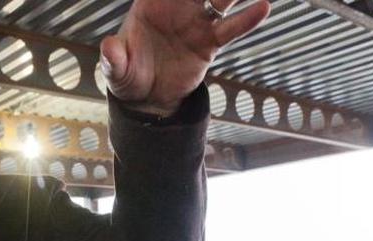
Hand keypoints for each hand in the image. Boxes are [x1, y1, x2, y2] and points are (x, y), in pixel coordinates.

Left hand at [100, 0, 271, 114]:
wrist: (148, 99)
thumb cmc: (129, 76)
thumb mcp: (117, 70)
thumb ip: (114, 58)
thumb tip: (109, 49)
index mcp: (150, 4)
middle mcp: (176, 7)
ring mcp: (196, 22)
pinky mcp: (210, 42)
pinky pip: (230, 28)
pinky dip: (247, 19)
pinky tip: (263, 8)